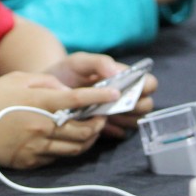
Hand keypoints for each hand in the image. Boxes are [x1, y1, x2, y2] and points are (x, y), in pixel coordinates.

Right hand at [0, 71, 120, 168]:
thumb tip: (66, 89)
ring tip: (91, 128)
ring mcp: (36, 147)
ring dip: (89, 138)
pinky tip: (68, 139)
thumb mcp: (17, 79)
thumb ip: (45, 81)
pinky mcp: (30, 162)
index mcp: (40, 102)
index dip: (100, 98)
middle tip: (103, 115)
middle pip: (84, 129)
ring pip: (76, 147)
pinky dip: (69, 148)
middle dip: (99, 122)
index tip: (114, 95)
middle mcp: (42, 126)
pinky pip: (58, 157)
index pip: (79, 100)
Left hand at [43, 53, 157, 138]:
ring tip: (106, 114)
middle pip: (146, 105)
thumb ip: (99, 62)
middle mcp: (125, 96)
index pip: (149, 83)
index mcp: (124, 78)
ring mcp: (117, 113)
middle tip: (117, 104)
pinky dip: (114, 131)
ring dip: (126, 119)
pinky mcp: (107, 128)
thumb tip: (116, 72)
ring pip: (136, 121)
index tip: (131, 89)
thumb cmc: (66, 71)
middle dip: (136, 106)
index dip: (145, 87)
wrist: (47, 91)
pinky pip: (120, 134)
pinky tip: (100, 126)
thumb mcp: (79, 61)